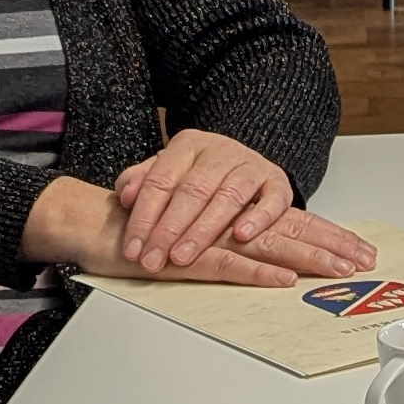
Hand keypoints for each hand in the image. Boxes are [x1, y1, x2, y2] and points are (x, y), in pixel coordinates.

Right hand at [26, 180, 374, 289]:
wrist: (97, 224)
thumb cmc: (148, 231)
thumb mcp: (197, 234)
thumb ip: (229, 242)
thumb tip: (275, 262)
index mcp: (235, 215)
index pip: (291, 223)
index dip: (326, 235)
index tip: (360, 250)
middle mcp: (228, 221)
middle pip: (290, 232)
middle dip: (331, 247)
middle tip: (366, 261)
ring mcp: (207, 237)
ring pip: (267, 247)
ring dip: (305, 259)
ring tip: (339, 272)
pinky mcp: (184, 257)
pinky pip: (226, 264)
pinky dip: (255, 272)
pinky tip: (281, 280)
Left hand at [112, 128, 296, 271]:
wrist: (240, 164)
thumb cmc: (196, 176)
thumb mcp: (164, 172)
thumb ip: (140, 181)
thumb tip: (126, 196)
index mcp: (188, 145)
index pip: (160, 180)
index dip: (144, 217)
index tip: (133, 248)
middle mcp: (221, 151)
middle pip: (192, 190)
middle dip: (169, 229)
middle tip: (154, 259)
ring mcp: (252, 166)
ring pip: (228, 197)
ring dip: (203, 230)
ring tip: (183, 257)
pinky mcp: (278, 183)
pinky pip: (272, 201)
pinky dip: (257, 218)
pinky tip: (240, 236)